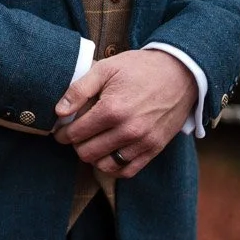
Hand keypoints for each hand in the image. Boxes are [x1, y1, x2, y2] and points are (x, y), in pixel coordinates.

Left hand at [53, 50, 197, 177]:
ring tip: (93, 142)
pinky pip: (127, 171)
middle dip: (76, 145)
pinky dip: (114, 166)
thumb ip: (79, 90)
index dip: (63, 133)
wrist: (181, 72)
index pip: (75, 134)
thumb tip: (59, 112)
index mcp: (112, 109)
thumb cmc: (140, 68)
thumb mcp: (106, 69)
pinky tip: (109, 153)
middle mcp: (128, 130)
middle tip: (77, 135)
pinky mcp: (155, 149)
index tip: (62, 129)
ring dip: (94, 156)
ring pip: (104, 165)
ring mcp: (143, 142)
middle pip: (86, 153)